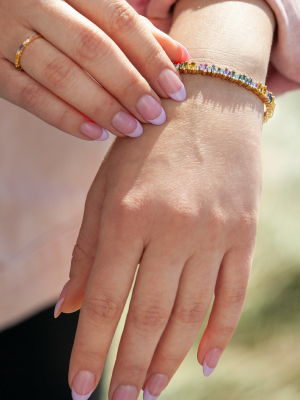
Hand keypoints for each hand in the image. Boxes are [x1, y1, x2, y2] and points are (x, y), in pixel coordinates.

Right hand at [0, 0, 188, 140]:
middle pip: (91, 48)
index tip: (175, 89)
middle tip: (155, 115)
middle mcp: (35, 3)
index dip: (150, 55)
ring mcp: (6, 34)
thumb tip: (179, 55)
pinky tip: (95, 134)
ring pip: (60, 74)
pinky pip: (29, 96)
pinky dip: (64, 117)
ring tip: (131, 129)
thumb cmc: (53, 13)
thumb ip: (130, 29)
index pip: (118, 19)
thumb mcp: (89, 8)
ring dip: (101, 106)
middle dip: (129, 85)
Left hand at [55, 73, 263, 399]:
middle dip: (130, 366)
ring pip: (190, 314)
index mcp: (128, 216)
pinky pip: (232, 294)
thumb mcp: (104, 190)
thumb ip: (88, 252)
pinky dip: (217, 333)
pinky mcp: (243, 233)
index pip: (104, 300)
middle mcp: (173, 229)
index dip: (89, 350)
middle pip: (148, 317)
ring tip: (152, 391)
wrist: (205, 105)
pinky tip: (202, 363)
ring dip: (168, 360)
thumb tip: (68, 310)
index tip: (79, 389)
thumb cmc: (144, 147)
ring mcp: (214, 233)